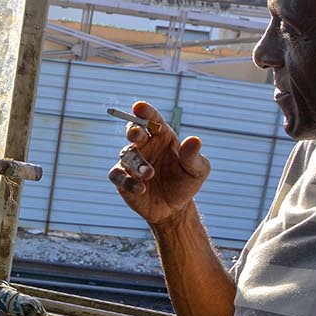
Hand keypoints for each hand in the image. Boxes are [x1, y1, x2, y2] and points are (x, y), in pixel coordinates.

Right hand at [107, 101, 210, 226]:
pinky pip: (117, 176)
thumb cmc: (186, 182)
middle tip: (136, 133)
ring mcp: (131, 162)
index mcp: (162, 137)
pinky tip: (140, 189)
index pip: (152, 120)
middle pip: (133, 131)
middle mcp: (144, 146)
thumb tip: (194, 140)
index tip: (139, 107)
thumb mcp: (197, 170)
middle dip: (132, 130)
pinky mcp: (122, 180)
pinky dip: (127, 181)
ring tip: (150, 174)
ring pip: (126, 155)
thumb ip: (193, 155)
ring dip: (138, 164)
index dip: (145, 112)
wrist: (174, 208)